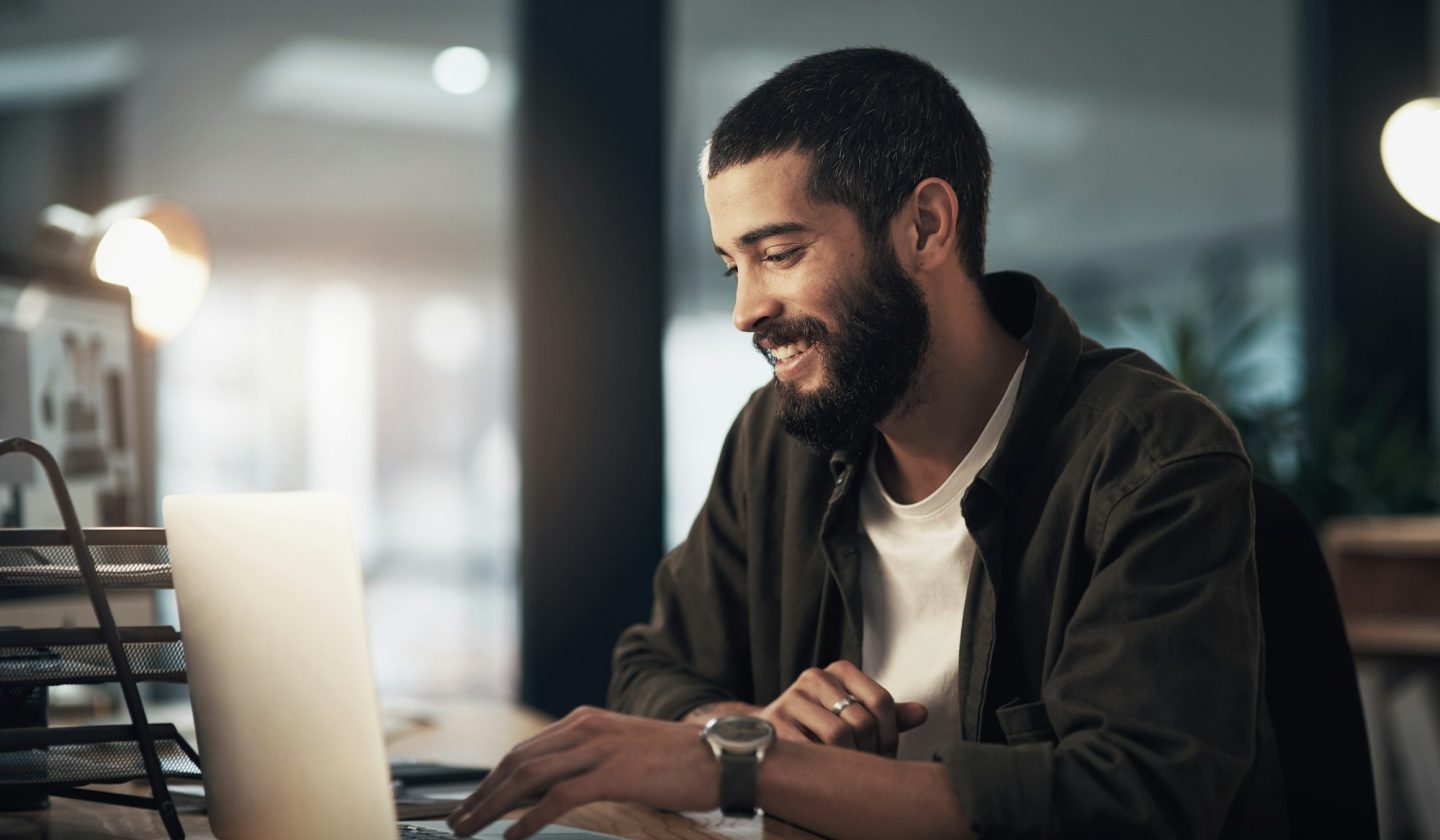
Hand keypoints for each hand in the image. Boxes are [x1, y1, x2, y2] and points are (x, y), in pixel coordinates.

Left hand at [446, 706, 716, 838]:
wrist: (721, 758)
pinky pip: (559, 797)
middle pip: (518, 760)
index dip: (492, 777)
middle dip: (482, 792)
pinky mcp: (613, 773)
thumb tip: (546, 792)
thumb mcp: (622, 752)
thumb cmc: (677, 761)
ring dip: (493, 805)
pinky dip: (530, 818)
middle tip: (457, 820)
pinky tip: (514, 835)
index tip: (471, 802)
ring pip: (529, 776)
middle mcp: (586, 728)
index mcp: (586, 721)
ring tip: (471, 828)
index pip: (525, 750)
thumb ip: (585, 763)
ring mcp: (599, 748)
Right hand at [759, 660, 926, 755]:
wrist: (770, 729)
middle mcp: (815, 677)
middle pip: (862, 720)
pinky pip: (811, 750)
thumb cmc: (823, 722)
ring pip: (838, 735)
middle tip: (869, 769)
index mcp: (840, 670)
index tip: (886, 754)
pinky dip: (826, 766)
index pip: (881, 700)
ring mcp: (792, 699)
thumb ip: (888, 714)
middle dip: (871, 752)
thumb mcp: (856, 712)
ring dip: (851, 761)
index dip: (890, 734)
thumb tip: (922, 713)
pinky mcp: (776, 723)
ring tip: (851, 772)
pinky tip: (827, 771)